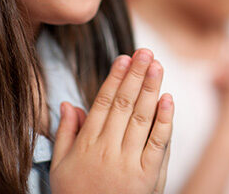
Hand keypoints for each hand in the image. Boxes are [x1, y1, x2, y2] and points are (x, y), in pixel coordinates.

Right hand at [49, 49, 173, 193]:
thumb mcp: (60, 168)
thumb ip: (65, 134)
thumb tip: (68, 102)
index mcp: (87, 144)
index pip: (104, 102)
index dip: (115, 78)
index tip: (123, 57)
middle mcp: (107, 150)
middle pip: (124, 104)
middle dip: (135, 75)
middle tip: (145, 51)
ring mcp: (128, 163)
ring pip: (141, 118)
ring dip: (150, 89)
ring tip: (156, 65)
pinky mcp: (147, 177)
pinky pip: (158, 144)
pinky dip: (164, 121)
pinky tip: (168, 100)